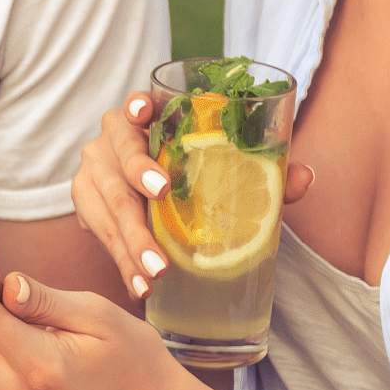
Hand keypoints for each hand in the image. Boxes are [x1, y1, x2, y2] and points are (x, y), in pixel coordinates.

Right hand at [72, 93, 313, 298]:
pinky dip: (123, 262)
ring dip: (131, 238)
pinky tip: (140, 285)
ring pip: (108, 202)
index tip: (143, 112)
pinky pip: (101, 235)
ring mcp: (95, 172)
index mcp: (147, 120)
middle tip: (162, 197)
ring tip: (156, 271)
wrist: (148, 202)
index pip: (136, 104)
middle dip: (138, 176)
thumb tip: (304, 176)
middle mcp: (114, 140)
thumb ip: (263, 172)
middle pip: (120, 154)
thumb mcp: (226, 172)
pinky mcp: (86, 206)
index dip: (137, 105)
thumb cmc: (196, 178)